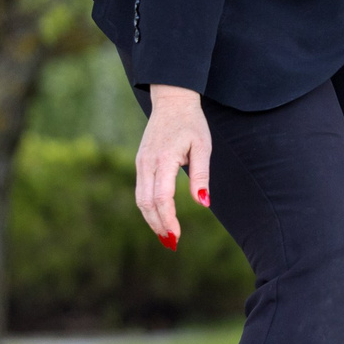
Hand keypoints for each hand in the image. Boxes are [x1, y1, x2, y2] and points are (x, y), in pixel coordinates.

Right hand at [136, 84, 209, 247]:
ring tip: (165, 234)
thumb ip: (201, 176)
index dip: (168, 219)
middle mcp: (147, 163)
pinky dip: (148, 207)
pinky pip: (140, 190)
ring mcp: (140, 163)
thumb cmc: (192, 123)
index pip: (162, 198)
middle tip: (171, 243)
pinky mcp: (140, 162)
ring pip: (140, 199)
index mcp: (164, 159)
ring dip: (151, 219)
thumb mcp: (203, 147)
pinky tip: (159, 216)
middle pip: (147, 203)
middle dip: (158, 225)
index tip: (177, 235)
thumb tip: (203, 203)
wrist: (172, 100)